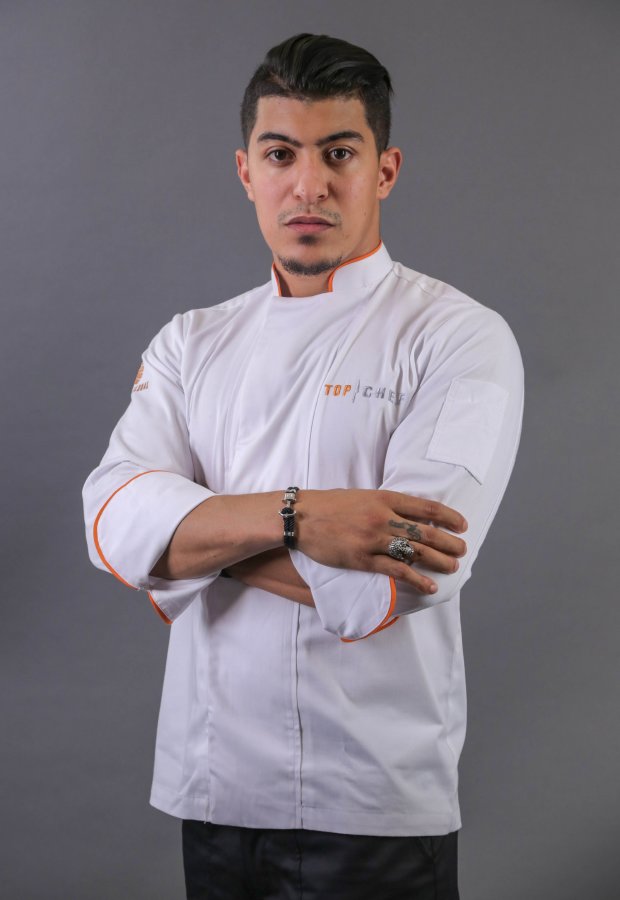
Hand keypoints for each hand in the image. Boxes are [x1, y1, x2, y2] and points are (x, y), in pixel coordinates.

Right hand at [296, 489, 466, 593]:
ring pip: (415, 552)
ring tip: (453, 567)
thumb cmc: (330, 505)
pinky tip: (429, 586)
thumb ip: (385, 504)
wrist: (301, 516)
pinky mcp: (362, 559)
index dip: (448, 516)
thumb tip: (409, 514)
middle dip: (449, 542)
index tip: (463, 524)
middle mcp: (383, 517)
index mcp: (384, 498)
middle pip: (426, 531)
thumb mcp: (362, 496)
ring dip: (438, 560)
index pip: (426, 507)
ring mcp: (373, 539)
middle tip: (462, 550)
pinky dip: (416, 579)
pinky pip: (396, 570)